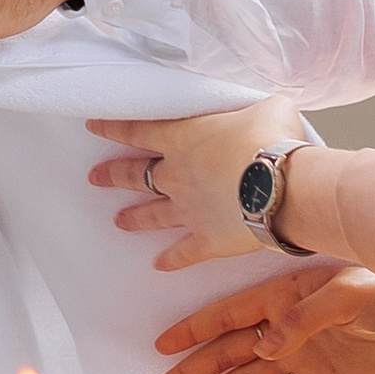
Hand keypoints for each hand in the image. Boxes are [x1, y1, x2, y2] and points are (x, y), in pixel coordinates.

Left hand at [85, 97, 302, 267]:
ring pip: (154, 214)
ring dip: (136, 217)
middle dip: (113, 176)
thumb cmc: (273, 140)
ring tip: (119, 222)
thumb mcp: (267, 108)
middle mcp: (177, 175)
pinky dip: (172, 259)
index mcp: (183, 138)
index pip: (138, 131)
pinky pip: (184, 252)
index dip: (113, 128)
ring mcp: (189, 210)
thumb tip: (269, 110)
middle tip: (94, 178)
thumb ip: (258, 109)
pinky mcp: (207, 239)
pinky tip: (160, 265)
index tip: (92, 127)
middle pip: (136, 174)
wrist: (282, 186)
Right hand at [149, 268, 374, 373]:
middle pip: (227, 353)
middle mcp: (284, 329)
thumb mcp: (346, 295)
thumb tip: (262, 345)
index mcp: (284, 298)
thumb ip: (302, 318)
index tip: (163, 346)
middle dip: (192, 371)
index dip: (195, 331)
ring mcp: (300, 359)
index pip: (229, 316)